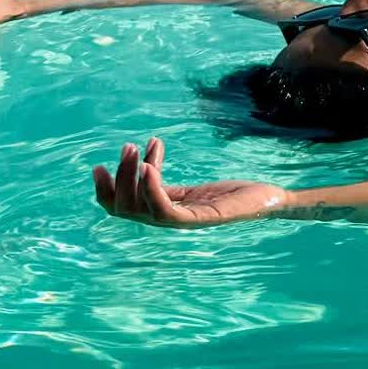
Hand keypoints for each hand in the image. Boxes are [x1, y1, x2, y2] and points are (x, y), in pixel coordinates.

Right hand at [92, 138, 290, 228]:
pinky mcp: (200, 219)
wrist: (269, 202)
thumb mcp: (192, 187)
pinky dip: (152, 189)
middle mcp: (169, 221)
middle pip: (125, 208)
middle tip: (125, 146)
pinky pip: (166, 210)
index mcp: (163, 213)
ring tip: (133, 148)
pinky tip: (148, 166)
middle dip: (118, 177)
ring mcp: (183, 222)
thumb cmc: (233, 195)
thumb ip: (167, 178)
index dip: (106, 191)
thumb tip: (148, 151)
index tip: (98, 165)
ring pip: (140, 208)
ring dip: (132, 177)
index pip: (123, 209)